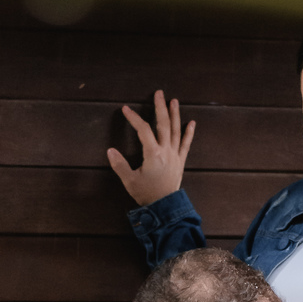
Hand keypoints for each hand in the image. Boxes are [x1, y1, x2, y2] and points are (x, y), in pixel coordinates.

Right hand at [107, 89, 195, 206]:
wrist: (164, 207)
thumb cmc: (146, 194)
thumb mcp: (129, 181)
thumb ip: (120, 165)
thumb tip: (110, 151)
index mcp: (152, 154)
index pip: (143, 130)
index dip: (134, 118)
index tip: (126, 109)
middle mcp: (166, 151)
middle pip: (163, 124)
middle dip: (160, 107)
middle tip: (159, 93)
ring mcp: (175, 155)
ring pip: (176, 131)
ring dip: (175, 115)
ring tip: (174, 101)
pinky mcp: (180, 161)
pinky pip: (186, 144)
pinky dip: (189, 133)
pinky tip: (192, 122)